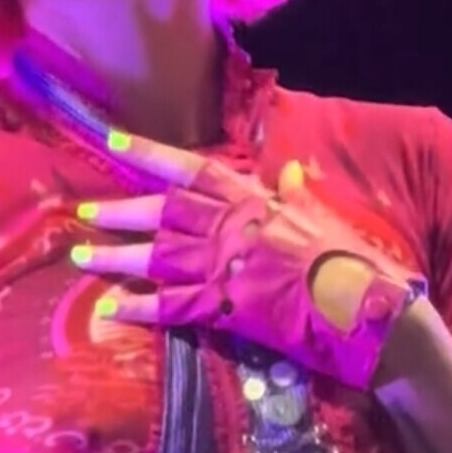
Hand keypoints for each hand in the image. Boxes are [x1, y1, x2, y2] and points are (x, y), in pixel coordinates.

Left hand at [72, 133, 424, 390]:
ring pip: (158, 257)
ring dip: (115, 257)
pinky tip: (109, 307)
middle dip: (119, 211)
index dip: (150, 154)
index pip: (193, 167)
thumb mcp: (325, 217)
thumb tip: (292, 171)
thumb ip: (299, 194)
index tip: (112, 142)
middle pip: (164, 213)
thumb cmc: (354, 261)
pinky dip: (139, 307)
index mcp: (257, 198)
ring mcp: (230, 268)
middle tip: (81, 212)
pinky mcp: (228, 310)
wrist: (372, 311)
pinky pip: (173, 307)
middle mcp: (236, 227)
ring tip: (79, 258)